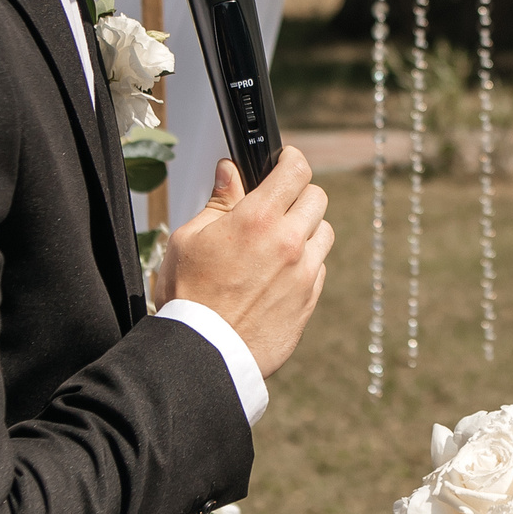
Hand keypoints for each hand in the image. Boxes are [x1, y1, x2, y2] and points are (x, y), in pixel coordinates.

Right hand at [162, 150, 332, 375]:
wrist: (205, 353)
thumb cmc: (189, 296)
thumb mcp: (189, 239)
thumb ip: (218, 201)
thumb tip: (230, 169)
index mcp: (258, 219)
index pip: (296, 170)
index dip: (291, 160)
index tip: (284, 161)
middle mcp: (289, 242)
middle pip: (317, 197)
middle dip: (298, 194)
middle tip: (277, 204)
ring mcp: (304, 273)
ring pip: (324, 232)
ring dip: (306, 229)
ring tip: (278, 241)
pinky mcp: (309, 300)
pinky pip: (318, 267)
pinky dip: (305, 263)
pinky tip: (278, 273)